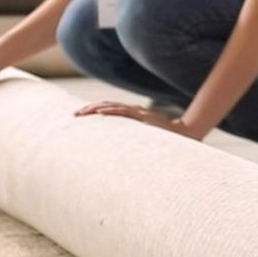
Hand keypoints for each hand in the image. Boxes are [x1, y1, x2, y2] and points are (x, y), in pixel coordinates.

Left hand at [75, 100, 200, 138]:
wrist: (183, 134)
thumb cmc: (163, 139)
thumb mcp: (143, 138)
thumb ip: (131, 139)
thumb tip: (118, 151)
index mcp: (131, 115)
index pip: (108, 109)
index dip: (93, 111)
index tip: (78, 116)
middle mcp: (133, 111)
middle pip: (106, 106)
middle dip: (89, 109)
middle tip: (74, 115)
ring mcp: (138, 113)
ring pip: (112, 107)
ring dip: (95, 109)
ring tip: (82, 113)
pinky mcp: (143, 117)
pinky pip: (124, 112)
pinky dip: (111, 111)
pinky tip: (100, 113)